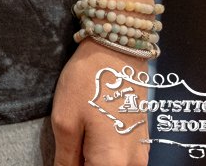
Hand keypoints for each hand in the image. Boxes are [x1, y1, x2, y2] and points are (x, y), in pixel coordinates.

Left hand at [51, 42, 149, 164]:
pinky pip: (121, 161)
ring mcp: (141, 155)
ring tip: (78, 141)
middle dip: (82, 164)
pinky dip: (104, 156)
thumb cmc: (88, 83)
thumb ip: (66, 158)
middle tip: (68, 148)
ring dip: (93, 161)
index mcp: (112, 164)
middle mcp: (133, 165)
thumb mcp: (65, 120)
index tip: (64, 157)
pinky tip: (90, 138)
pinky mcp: (141, 144)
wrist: (117, 53)